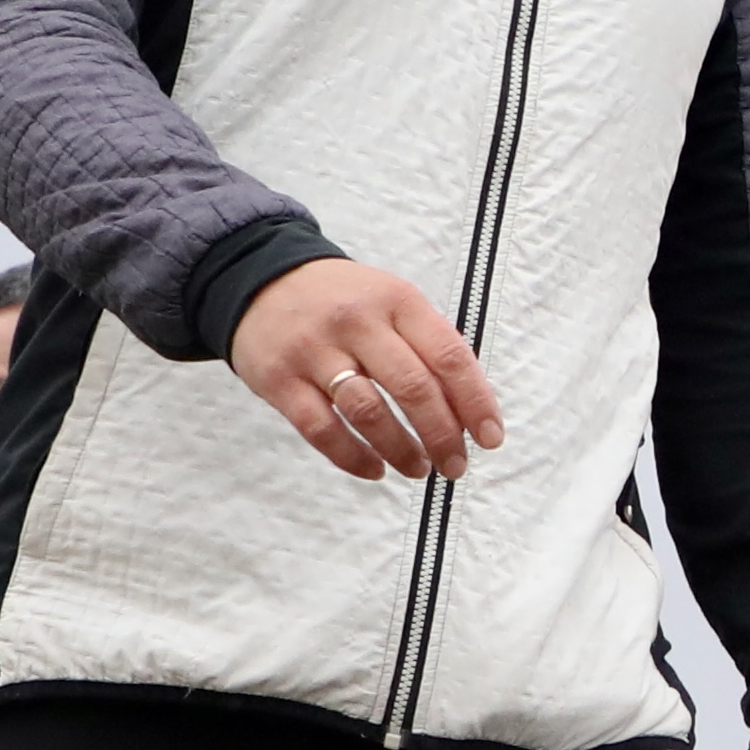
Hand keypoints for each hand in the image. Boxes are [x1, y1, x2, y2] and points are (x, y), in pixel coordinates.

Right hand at [232, 260, 502, 482]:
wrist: (259, 279)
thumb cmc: (341, 301)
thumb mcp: (390, 301)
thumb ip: (427, 345)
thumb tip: (470, 409)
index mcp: (397, 300)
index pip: (449, 355)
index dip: (475, 402)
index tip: (490, 438)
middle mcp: (357, 321)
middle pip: (413, 388)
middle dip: (442, 436)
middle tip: (455, 465)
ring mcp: (315, 350)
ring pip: (369, 412)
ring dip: (402, 450)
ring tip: (418, 469)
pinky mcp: (280, 379)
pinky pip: (322, 429)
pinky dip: (353, 458)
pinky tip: (374, 469)